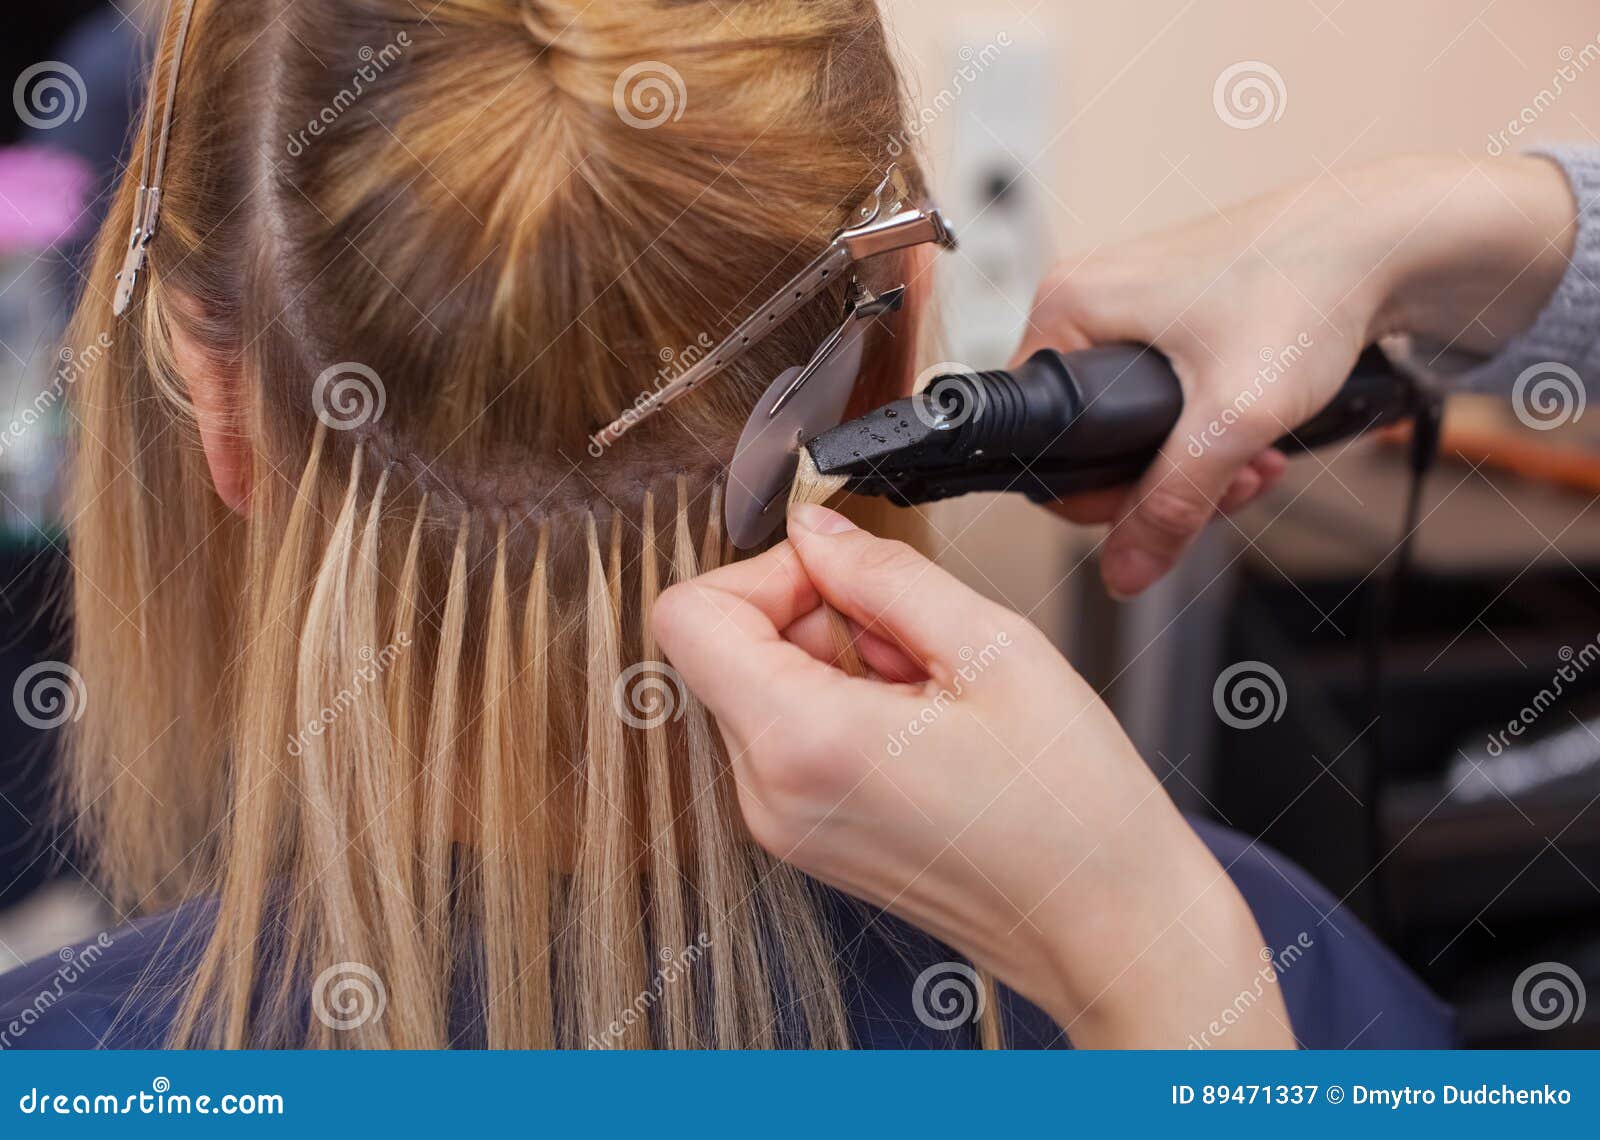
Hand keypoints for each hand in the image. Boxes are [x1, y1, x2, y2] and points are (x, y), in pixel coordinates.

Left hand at [654, 503, 1290, 1046]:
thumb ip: (885, 573)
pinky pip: (789, 738)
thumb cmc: (1072, 811)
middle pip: (724, 650)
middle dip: (813, 616)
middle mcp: (769, 794)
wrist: (1108, 928)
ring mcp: (783, 825)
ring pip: (759, 689)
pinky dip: (843, 708)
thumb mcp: (992, 650)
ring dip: (836, 662)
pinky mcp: (808, 838)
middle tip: (912, 640)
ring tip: (930, 692)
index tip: (840, 576)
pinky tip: (924, 725)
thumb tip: (817, 530)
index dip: (763, 571)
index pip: (688, 615)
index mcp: (800, 742)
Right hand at [1019, 154, 1576, 597]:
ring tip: (1254, 462)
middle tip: (1226, 486)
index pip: (1038, 435)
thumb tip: (1123, 572)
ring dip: (1193, 460)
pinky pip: (1162, 393)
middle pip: (1087, 434)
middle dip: (1161, 479)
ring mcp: (1129, 300)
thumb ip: (1171, 503)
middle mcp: (1086, 296)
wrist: (1386, 239)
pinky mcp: (1171, 308)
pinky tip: (1255, 435)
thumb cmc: (1307, 287)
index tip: (1158, 507)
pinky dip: (1206, 426)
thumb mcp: (1231, 418)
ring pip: (1130, 420)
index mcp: (1067, 306)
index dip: (1095, 494)